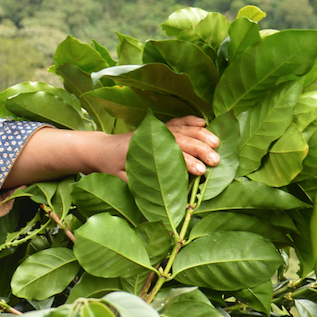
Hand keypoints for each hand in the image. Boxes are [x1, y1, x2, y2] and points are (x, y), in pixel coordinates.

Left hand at [98, 116, 219, 180]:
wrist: (100, 149)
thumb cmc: (110, 168)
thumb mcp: (122, 179)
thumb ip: (140, 183)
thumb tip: (163, 195)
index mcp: (140, 151)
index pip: (168, 155)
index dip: (185, 163)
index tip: (201, 171)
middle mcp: (149, 137)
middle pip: (179, 140)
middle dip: (199, 149)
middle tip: (215, 160)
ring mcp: (154, 130)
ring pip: (180, 129)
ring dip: (200, 134)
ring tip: (217, 143)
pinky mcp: (158, 128)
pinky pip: (176, 122)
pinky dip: (189, 121)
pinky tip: (204, 122)